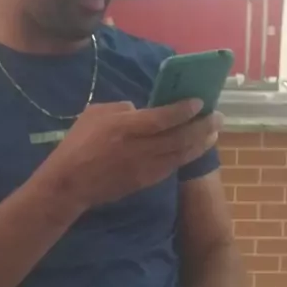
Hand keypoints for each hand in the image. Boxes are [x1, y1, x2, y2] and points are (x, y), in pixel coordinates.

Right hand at [42, 100, 221, 210]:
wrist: (70, 183)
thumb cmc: (78, 144)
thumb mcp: (95, 114)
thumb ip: (122, 109)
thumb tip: (142, 111)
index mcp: (126, 127)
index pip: (164, 118)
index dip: (184, 110)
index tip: (199, 102)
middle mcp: (140, 147)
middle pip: (180, 137)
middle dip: (202, 127)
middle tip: (217, 117)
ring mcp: (145, 167)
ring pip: (181, 155)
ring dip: (200, 143)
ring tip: (213, 133)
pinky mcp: (145, 181)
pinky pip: (172, 167)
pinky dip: (186, 157)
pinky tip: (193, 149)